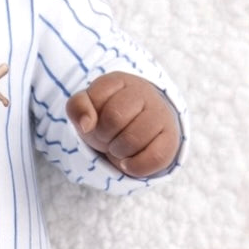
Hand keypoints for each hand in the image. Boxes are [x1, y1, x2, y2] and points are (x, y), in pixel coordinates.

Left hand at [66, 73, 181, 178]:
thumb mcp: (86, 109)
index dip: (90, 118)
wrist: (135, 128)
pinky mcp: (171, 138)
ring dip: (118, 152)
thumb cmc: (106, 117)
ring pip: (134, 139)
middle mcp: (144, 92)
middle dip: (103, 135)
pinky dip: (135, 167)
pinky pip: (155, 157)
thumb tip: (87, 125)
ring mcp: (160, 114)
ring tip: (118, 148)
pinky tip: (128, 163)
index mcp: (119, 81)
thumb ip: (77, 108)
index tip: (95, 121)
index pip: (97, 98)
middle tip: (107, 137)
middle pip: (114, 118)